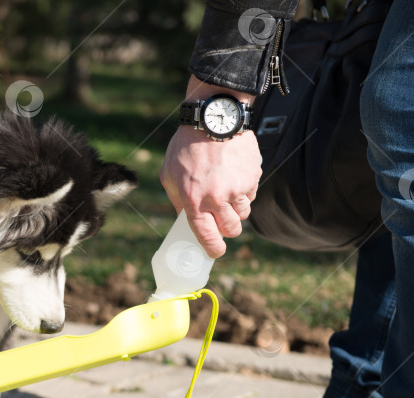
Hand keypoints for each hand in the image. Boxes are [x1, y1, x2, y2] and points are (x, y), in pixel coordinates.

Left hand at [159, 76, 261, 258]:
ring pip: (244, 213)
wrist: (213, 119)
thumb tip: (185, 219)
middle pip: (232, 229)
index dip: (213, 248)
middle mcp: (217, 198)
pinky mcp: (253, 176)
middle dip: (228, 229)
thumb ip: (177, 199)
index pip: (206, 235)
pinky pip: (251, 194)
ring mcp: (238, 188)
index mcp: (194, 200)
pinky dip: (244, 190)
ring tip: (226, 191)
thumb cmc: (186, 147)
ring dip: (236, 209)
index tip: (215, 252)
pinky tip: (233, 175)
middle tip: (223, 221)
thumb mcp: (169, 174)